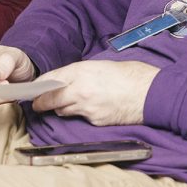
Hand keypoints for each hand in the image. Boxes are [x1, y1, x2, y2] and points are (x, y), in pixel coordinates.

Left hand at [31, 60, 157, 126]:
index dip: (39, 86)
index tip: (34, 90)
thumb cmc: (132, 75)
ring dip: (61, 108)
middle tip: (37, 104)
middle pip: (50, 100)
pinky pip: (81, 118)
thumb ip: (82, 73)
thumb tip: (67, 80)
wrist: (152, 93)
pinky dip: (82, 114)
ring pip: (63, 111)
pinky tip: (91, 108)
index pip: (51, 80)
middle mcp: (81, 90)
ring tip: (66, 104)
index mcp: (82, 72)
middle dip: (41, 103)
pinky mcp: (96, 121)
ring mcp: (88, 108)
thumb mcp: (102, 65)